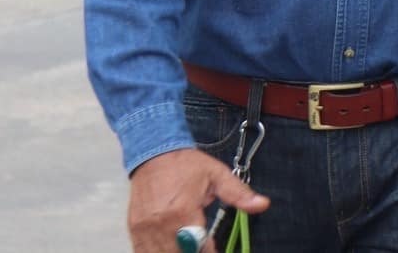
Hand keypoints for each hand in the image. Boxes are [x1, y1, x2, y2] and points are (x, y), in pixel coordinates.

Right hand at [127, 148, 268, 252]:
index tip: (215, 249)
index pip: (198, 246)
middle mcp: (161, 224)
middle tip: (204, 246)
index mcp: (183, 212)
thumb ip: (238, 193)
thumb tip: (262, 204)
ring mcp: (145, 229)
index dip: (209, 252)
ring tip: (189, 246)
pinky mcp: (135, 229)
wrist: (153, 154)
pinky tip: (171, 248)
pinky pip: (144, 251)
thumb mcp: (217, 175)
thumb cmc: (186, 165)